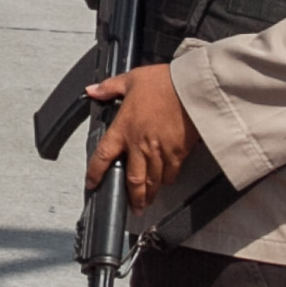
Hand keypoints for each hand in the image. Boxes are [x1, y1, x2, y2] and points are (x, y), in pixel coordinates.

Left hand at [85, 61, 192, 209]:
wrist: (193, 87)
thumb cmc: (164, 82)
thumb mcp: (131, 79)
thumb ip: (109, 87)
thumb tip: (92, 90)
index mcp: (124, 129)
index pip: (102, 156)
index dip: (94, 173)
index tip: (92, 183)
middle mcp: (140, 145)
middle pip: (133, 180)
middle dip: (133, 197)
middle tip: (134, 207)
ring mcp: (160, 151)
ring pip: (152, 181)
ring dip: (150, 193)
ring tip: (148, 200)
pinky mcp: (178, 152)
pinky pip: (171, 173)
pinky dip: (168, 180)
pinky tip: (166, 181)